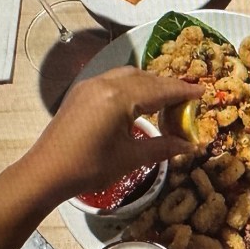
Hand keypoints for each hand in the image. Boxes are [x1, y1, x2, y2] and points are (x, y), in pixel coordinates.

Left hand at [23, 67, 201, 199]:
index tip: (202, 92)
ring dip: (149, 83)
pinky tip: (138, 101)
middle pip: (145, 78)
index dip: (183, 91)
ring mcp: (90, 86)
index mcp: (120, 98)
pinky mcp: (81, 93)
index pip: (160, 90)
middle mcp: (105, 84)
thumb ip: (163, 147)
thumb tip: (190, 145)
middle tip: (187, 98)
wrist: (46, 172)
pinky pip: (114, 81)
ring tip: (166, 98)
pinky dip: (132, 86)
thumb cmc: (90, 167)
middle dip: (168, 86)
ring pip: (128, 76)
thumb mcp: (132, 158)